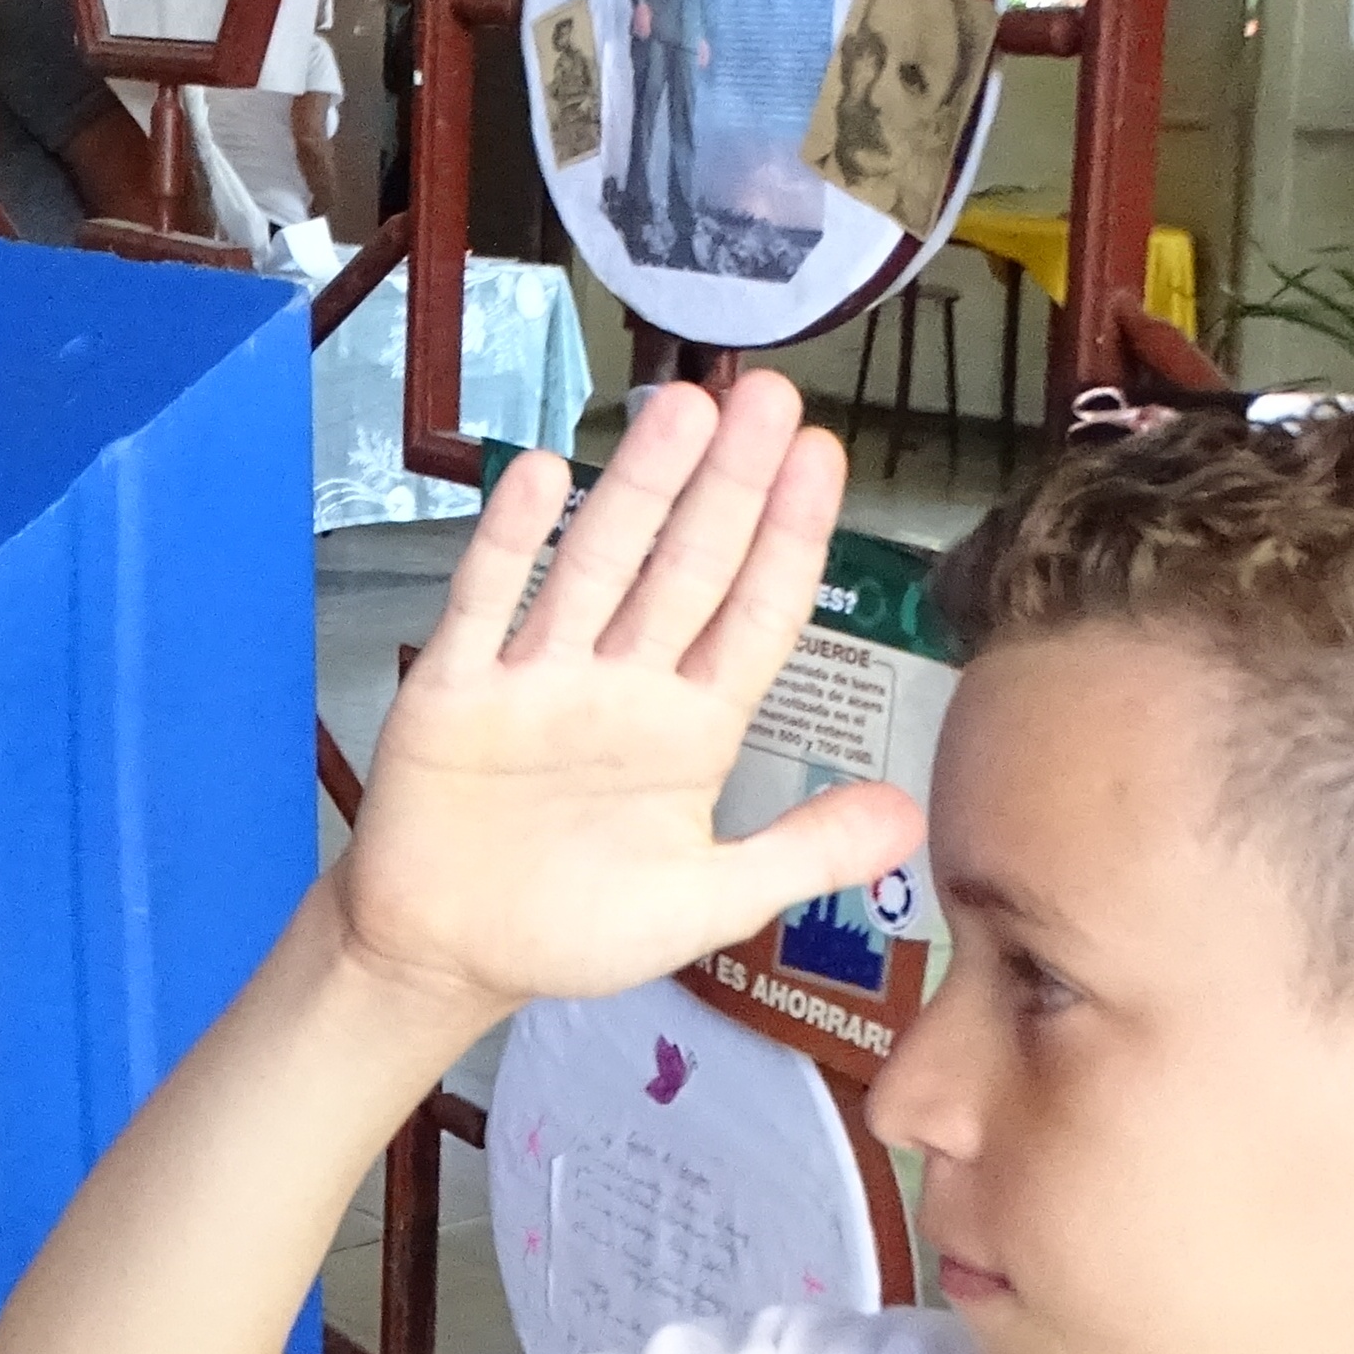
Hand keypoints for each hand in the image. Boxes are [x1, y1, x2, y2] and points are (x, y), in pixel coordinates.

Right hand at [334, 375, 921, 1023]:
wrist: (441, 957)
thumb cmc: (570, 928)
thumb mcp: (706, 903)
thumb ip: (802, 854)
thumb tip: (912, 817)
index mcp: (690, 729)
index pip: (753, 616)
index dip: (789, 538)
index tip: (824, 457)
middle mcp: (621, 683)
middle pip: (687, 567)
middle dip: (730, 483)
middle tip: (770, 396)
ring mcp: (537, 677)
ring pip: (598, 564)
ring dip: (638, 488)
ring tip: (683, 407)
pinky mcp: (454, 688)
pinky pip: (487, 602)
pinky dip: (513, 540)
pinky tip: (545, 474)